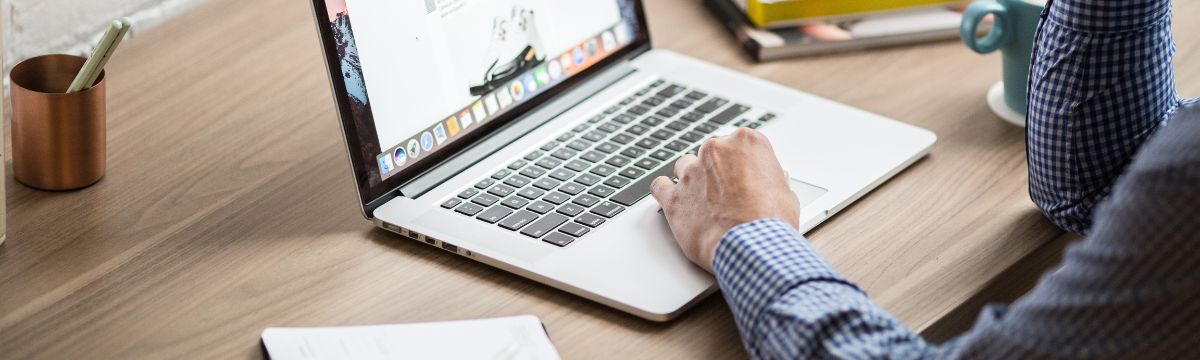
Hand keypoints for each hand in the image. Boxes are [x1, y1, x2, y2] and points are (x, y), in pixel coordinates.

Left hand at [650, 128, 801, 272]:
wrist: (751, 247)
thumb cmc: (771, 222)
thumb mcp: (786, 194)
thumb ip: (774, 180)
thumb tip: (774, 179)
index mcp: (746, 142)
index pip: (741, 144)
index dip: (744, 164)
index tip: (747, 178)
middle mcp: (716, 149)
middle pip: (712, 153)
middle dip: (718, 171)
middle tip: (729, 195)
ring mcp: (691, 172)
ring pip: (685, 165)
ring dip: (693, 180)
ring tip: (705, 201)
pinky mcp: (674, 196)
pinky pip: (660, 186)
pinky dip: (665, 192)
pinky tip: (675, 201)